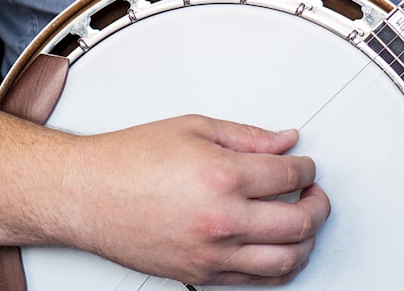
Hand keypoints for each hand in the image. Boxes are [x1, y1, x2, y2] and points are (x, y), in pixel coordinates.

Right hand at [63, 115, 329, 285]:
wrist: (85, 194)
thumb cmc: (128, 160)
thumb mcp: (194, 128)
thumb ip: (248, 136)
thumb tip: (285, 141)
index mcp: (222, 175)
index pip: (291, 176)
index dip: (307, 168)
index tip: (304, 165)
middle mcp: (221, 219)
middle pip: (300, 222)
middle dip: (318, 204)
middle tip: (314, 193)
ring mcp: (211, 253)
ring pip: (286, 260)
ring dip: (306, 241)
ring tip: (302, 222)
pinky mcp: (199, 274)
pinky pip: (256, 281)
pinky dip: (279, 267)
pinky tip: (280, 250)